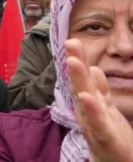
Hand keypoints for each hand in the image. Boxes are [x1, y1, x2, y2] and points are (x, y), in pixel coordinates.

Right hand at [66, 39, 132, 161]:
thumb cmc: (110, 140)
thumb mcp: (107, 111)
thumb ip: (100, 90)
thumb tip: (95, 68)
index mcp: (94, 104)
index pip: (85, 79)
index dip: (79, 60)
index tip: (73, 40)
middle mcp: (90, 112)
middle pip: (82, 84)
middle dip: (75, 64)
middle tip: (70, 42)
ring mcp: (95, 124)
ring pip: (86, 99)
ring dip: (78, 80)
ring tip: (73, 61)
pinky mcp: (105, 138)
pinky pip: (97, 122)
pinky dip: (91, 109)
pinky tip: (86, 96)